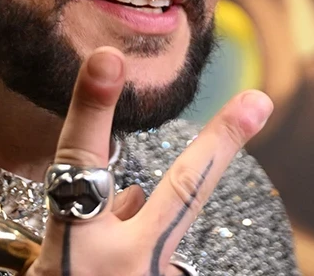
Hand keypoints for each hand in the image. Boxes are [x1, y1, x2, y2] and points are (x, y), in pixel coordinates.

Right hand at [25, 46, 273, 275]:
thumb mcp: (52, 268)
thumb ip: (93, 226)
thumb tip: (139, 192)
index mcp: (70, 253)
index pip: (78, 167)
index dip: (93, 108)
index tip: (108, 58)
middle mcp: (117, 265)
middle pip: (181, 191)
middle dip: (221, 143)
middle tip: (260, 100)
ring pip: (168, 227)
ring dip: (144, 226)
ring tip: (118, 241)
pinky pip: (164, 257)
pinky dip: (142, 255)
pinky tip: (122, 263)